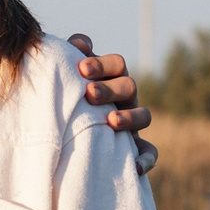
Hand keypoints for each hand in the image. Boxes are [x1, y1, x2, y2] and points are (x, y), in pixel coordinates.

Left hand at [68, 34, 157, 175]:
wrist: (60, 139)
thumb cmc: (63, 100)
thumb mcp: (64, 79)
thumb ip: (69, 58)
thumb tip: (77, 43)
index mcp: (110, 78)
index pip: (116, 64)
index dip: (102, 64)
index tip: (81, 69)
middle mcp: (125, 98)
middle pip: (129, 86)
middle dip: (110, 89)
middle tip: (89, 94)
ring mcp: (132, 123)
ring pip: (144, 115)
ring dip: (130, 117)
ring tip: (110, 121)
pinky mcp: (135, 148)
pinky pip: (149, 152)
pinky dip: (146, 158)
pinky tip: (135, 166)